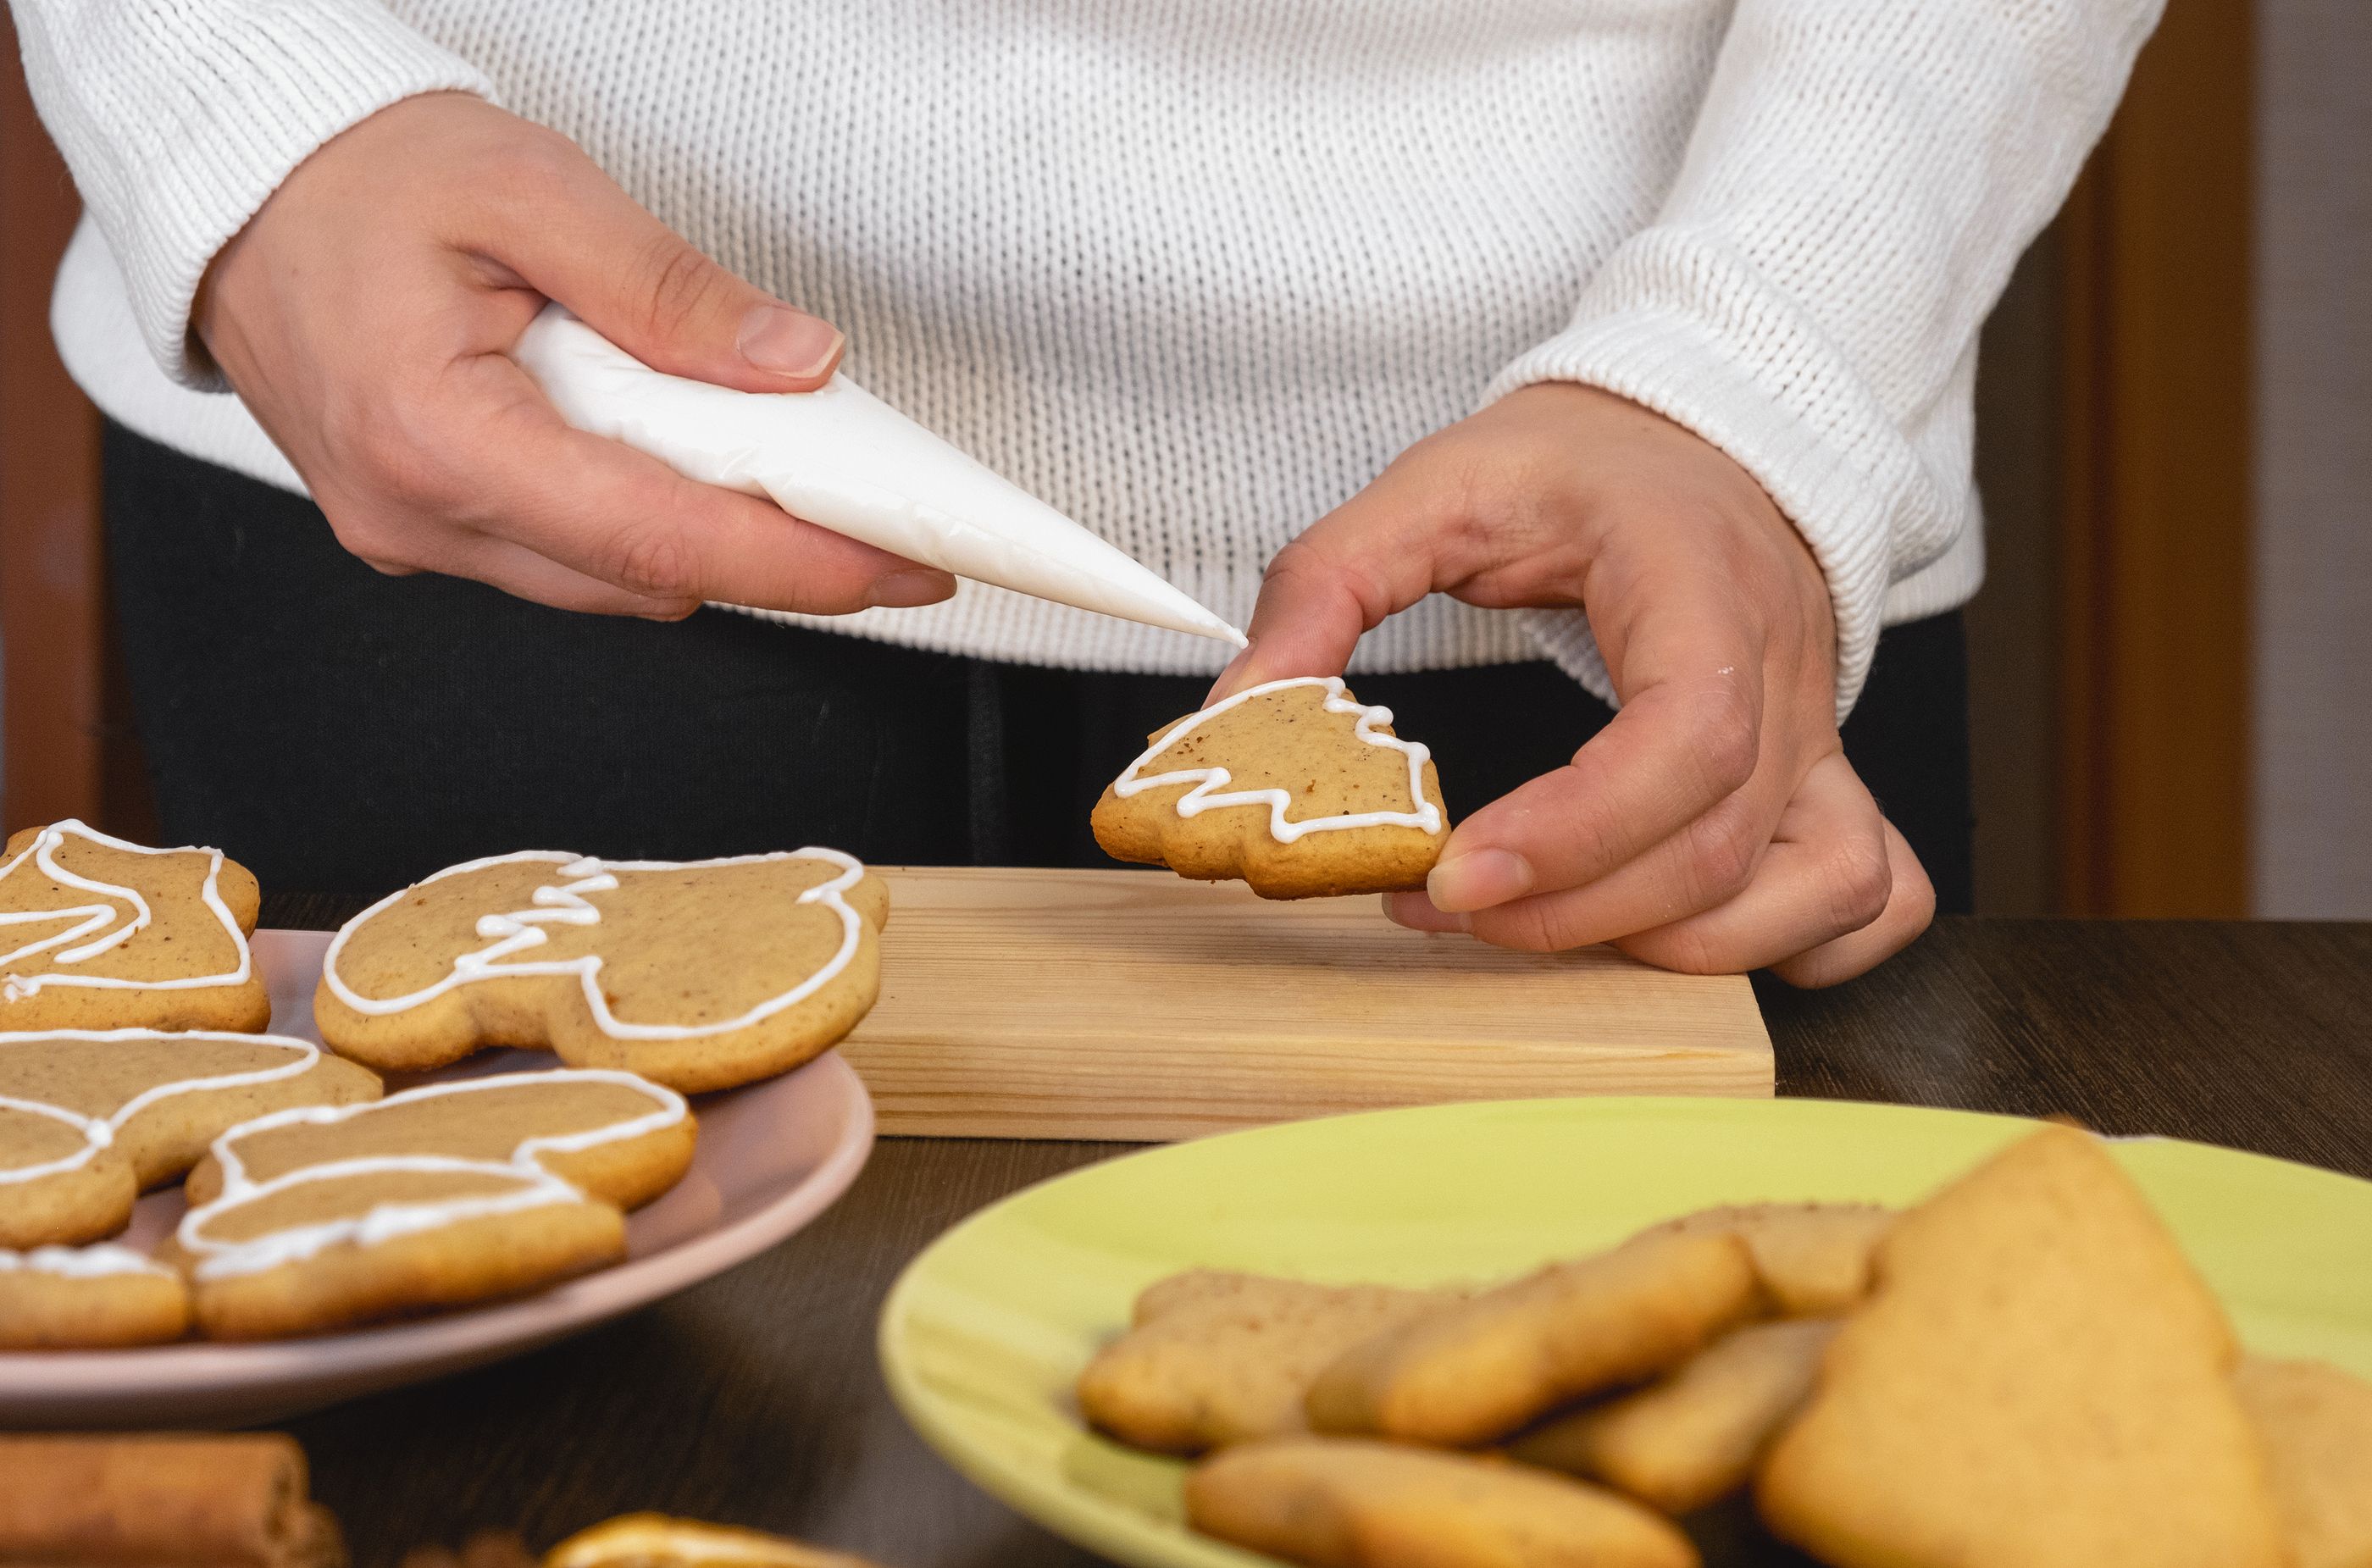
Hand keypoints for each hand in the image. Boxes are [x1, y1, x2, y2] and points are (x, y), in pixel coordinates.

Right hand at [196, 93, 954, 617]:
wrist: (239, 188)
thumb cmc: (354, 176)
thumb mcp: (529, 189)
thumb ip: (668, 289)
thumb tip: (793, 363)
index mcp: (433, 436)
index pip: (653, 536)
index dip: (791, 562)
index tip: (893, 566)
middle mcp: (417, 514)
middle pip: (645, 574)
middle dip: (769, 547)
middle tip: (866, 499)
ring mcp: (416, 535)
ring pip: (611, 576)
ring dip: (703, 528)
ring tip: (763, 452)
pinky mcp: (428, 528)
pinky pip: (568, 552)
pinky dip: (640, 513)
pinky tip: (670, 450)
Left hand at [1213, 384, 1933, 985]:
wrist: (1688, 434)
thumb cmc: (1571, 463)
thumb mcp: (1431, 488)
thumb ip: (1325, 590)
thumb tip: (1239, 712)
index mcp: (1697, 580)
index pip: (1687, 738)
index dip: (1578, 833)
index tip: (1456, 876)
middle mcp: (1783, 666)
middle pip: (1721, 841)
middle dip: (1574, 911)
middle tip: (1439, 907)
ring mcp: (1824, 729)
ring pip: (1820, 884)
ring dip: (1680, 946)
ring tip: (1548, 923)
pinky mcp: (1829, 771)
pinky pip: (1879, 889)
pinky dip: (1799, 943)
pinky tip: (1688, 934)